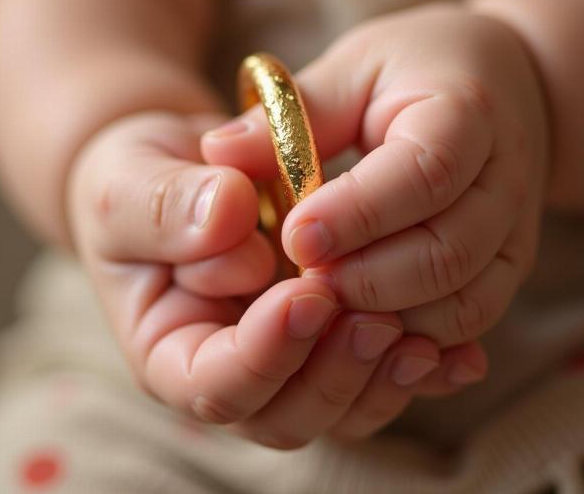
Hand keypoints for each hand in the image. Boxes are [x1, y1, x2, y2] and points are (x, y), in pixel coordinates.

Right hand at [68, 110, 486, 447]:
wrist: (175, 171)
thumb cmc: (136, 183)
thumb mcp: (127, 186)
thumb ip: (165, 208)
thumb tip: (230, 222)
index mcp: (170, 348)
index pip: (213, 385)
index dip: (261, 355)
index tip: (302, 297)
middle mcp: (233, 364)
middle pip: (286, 412)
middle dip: (331, 374)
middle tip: (368, 318)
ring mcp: (284, 352)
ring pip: (339, 403)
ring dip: (379, 376)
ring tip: (415, 335)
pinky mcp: (326, 331)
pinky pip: (374, 368)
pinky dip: (416, 365)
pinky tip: (456, 351)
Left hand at [202, 4, 548, 348]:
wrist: (500, 86)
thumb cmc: (415, 71)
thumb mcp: (353, 68)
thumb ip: (293, 114)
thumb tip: (218, 152)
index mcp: (465, 112)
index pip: (424, 173)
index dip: (356, 213)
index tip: (294, 236)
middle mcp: (503, 180)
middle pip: (445, 253)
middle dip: (363, 280)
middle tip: (298, 284)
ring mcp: (511, 232)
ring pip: (461, 303)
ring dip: (386, 317)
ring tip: (324, 305)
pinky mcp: (506, 266)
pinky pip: (469, 320)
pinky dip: (416, 336)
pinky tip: (364, 325)